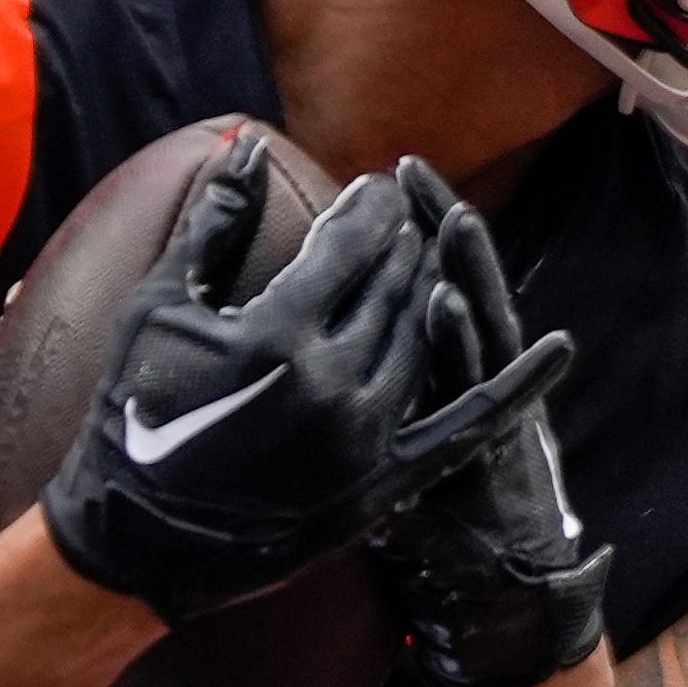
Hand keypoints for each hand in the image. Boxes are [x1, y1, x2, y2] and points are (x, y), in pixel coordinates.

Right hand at [37, 144, 508, 623]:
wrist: (134, 542)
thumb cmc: (131, 417)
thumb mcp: (158, 307)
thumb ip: (213, 222)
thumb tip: (247, 144)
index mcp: (277, 334)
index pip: (352, 243)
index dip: (368, 208)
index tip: (374, 189)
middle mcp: (332, 384)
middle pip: (396, 285)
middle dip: (404, 242)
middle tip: (407, 216)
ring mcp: (364, 439)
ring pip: (427, 339)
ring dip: (436, 288)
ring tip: (431, 261)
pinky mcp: (382, 486)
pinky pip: (466, 427)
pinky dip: (515, 388)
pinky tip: (556, 350)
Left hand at [373, 224, 603, 686]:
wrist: (505, 611)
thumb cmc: (452, 541)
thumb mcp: (411, 463)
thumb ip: (389, 409)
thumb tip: (338, 367)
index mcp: (458, 384)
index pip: (440, 288)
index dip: (420, 235)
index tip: (393, 181)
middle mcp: (479, 393)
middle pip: (458, 292)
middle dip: (431, 232)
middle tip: (405, 171)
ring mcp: (487, 424)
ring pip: (474, 333)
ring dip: (457, 270)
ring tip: (437, 213)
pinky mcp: (484, 459)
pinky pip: (467, 390)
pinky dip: (461, 345)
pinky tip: (442, 302)